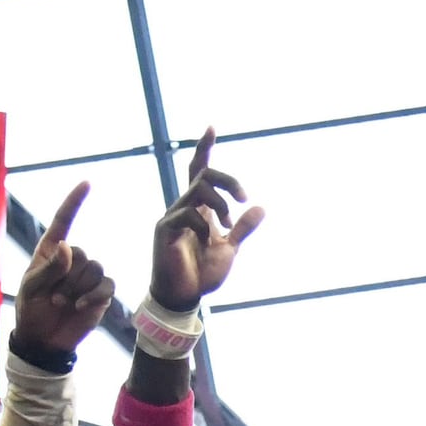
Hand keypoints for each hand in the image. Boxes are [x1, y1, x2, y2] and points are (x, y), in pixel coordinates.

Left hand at [10, 182, 114, 359]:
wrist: (45, 341)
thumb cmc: (32, 311)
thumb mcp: (31, 288)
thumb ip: (49, 267)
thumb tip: (67, 246)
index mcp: (50, 252)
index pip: (64, 221)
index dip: (74, 202)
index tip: (87, 183)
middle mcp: (71, 261)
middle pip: (82, 253)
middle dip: (68, 277)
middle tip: (54, 297)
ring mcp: (87, 277)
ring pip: (95, 269)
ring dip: (78, 288)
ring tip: (64, 303)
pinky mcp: (100, 294)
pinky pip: (107, 285)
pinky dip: (94, 295)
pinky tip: (80, 306)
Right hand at [147, 132, 263, 316]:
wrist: (185, 298)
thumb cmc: (202, 274)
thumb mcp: (230, 249)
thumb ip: (243, 228)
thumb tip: (260, 207)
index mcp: (198, 209)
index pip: (198, 171)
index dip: (204, 149)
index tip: (211, 127)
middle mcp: (183, 207)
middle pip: (202, 173)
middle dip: (227, 179)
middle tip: (243, 197)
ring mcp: (172, 218)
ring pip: (196, 191)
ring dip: (219, 204)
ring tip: (228, 225)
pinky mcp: (165, 231)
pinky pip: (185, 215)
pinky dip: (202, 226)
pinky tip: (206, 241)